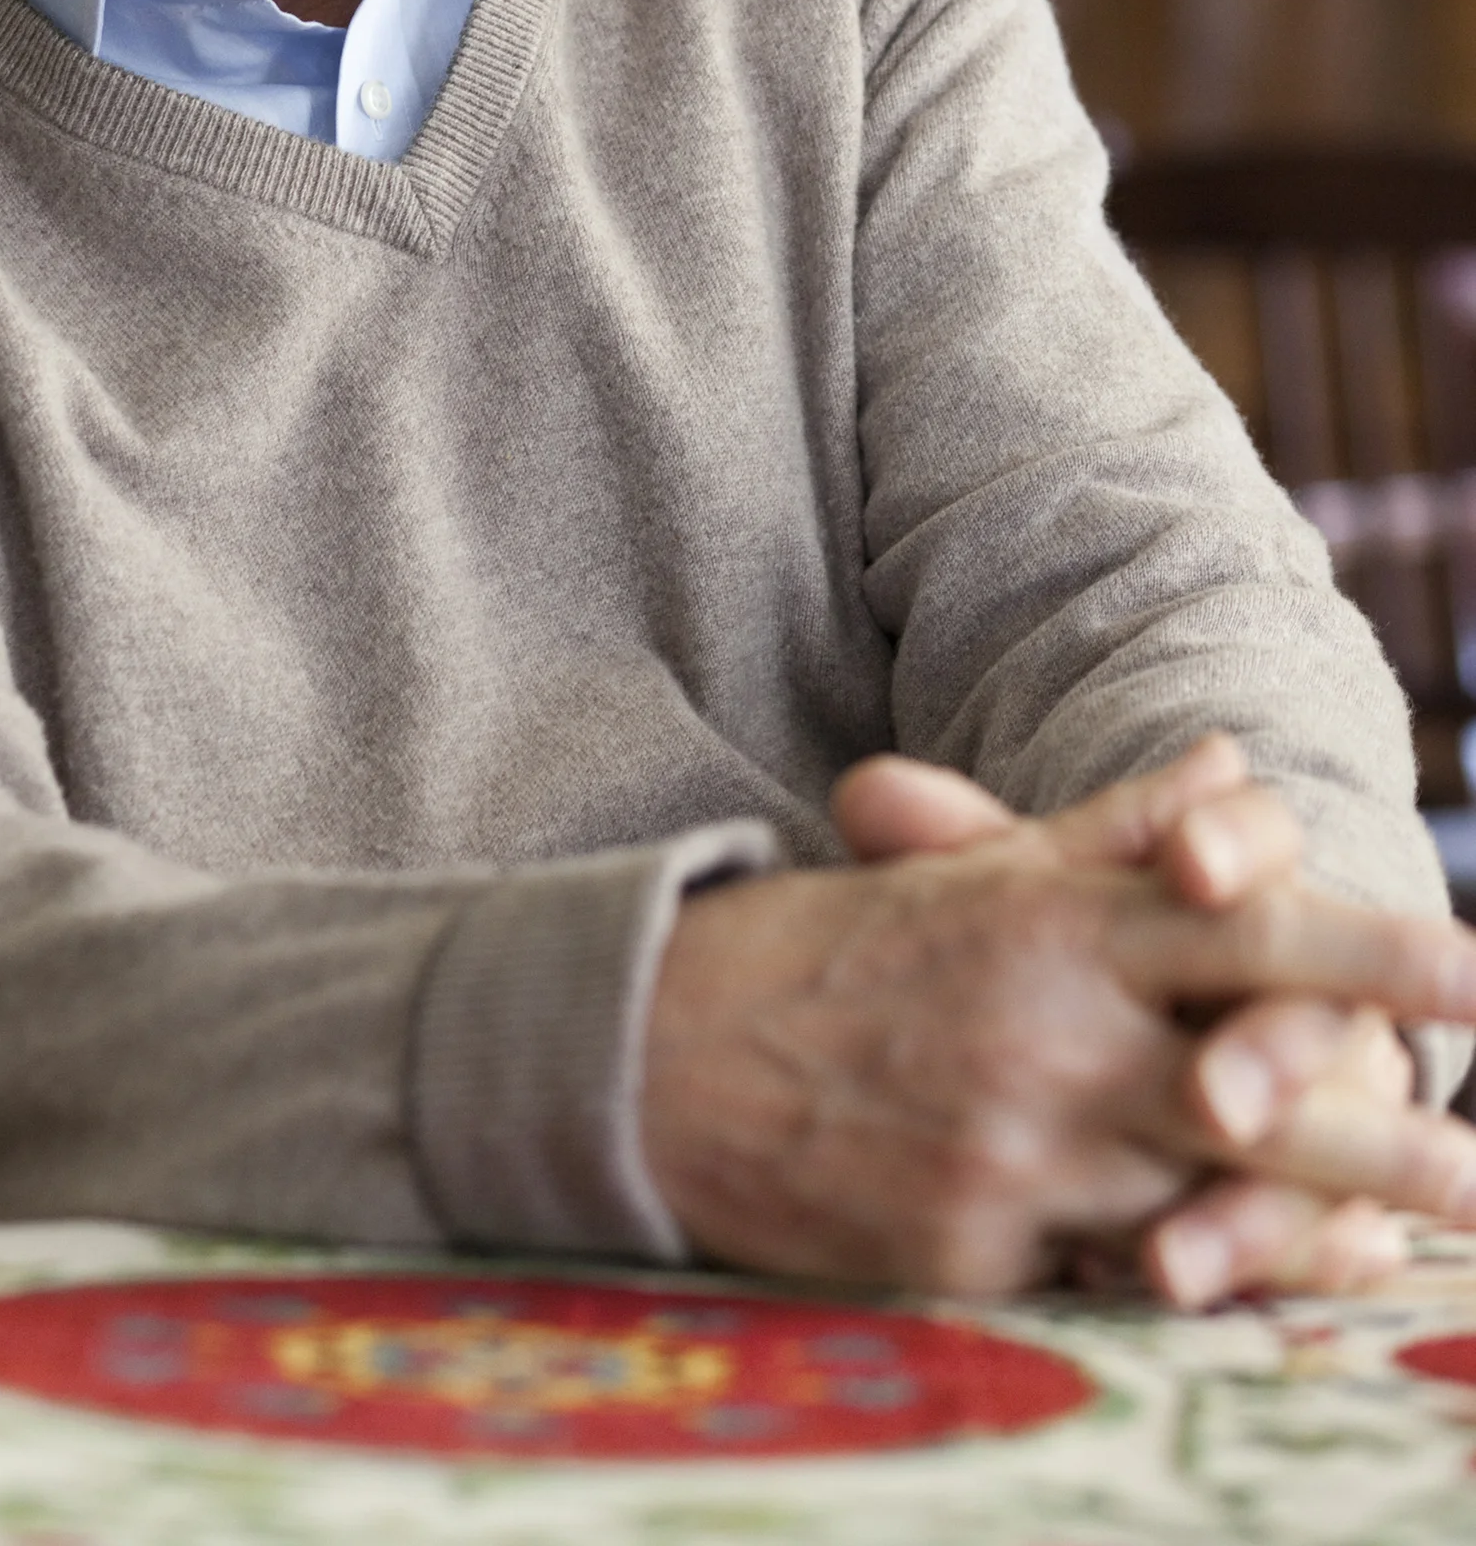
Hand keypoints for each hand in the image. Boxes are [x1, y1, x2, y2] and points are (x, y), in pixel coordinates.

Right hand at [641, 738, 1475, 1297]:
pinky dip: (1189, 1283)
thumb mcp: (975, 874)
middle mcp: (1046, 1039)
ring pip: (1198, 1204)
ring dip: (1312, 1230)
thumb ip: (1116, 828)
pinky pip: (1101, 1278)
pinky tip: (1260, 1294)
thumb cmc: (836, 951)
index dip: (1373, 947)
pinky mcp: (968, 1256)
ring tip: (1405, 1244)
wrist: (658, 1056)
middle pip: (1253, 1092)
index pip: (1241, 927)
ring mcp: (1008, 1158)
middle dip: (1386, 1133)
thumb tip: (1238, 765)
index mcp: (1051, 925)